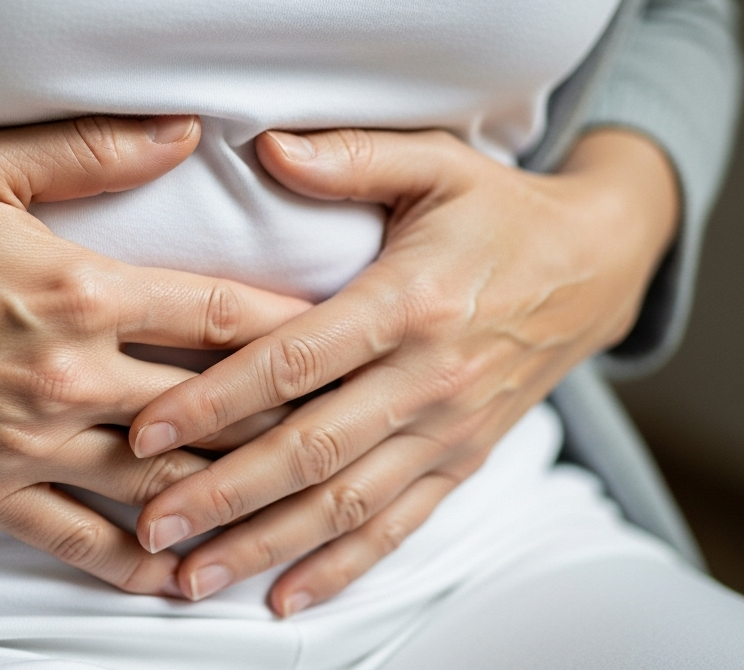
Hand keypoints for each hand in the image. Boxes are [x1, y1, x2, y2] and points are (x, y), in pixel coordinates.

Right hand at [0, 115, 310, 594]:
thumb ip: (96, 151)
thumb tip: (187, 132)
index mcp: (82, 290)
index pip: (218, 315)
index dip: (292, 328)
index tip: (347, 339)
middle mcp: (70, 376)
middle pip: (208, 406)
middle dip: (283, 419)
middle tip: (346, 429)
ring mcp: (30, 441)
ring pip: (158, 483)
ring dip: (228, 497)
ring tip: (291, 509)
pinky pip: (77, 540)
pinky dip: (134, 564)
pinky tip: (180, 577)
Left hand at [127, 127, 678, 612]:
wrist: (599, 266)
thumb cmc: (499, 211)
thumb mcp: (437, 163)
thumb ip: (350, 157)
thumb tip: (263, 144)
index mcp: (409, 302)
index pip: (297, 361)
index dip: (217, 398)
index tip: (144, 428)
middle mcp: (430, 379)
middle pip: (311, 451)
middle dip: (224, 494)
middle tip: (149, 524)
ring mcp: (450, 431)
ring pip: (346, 505)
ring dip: (265, 546)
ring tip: (191, 578)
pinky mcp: (463, 462)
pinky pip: (398, 527)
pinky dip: (341, 569)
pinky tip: (283, 599)